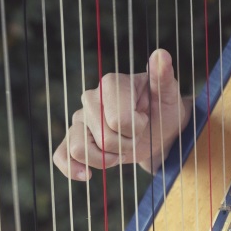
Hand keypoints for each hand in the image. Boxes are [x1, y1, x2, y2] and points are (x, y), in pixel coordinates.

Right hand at [53, 49, 191, 179]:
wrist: (157, 129)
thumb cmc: (163, 110)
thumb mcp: (169, 95)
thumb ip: (163, 77)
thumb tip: (161, 54)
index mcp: (111, 83)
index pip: (117, 120)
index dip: (135, 130)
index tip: (144, 122)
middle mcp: (91, 98)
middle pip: (102, 137)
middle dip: (125, 146)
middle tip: (136, 136)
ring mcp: (80, 119)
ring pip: (79, 148)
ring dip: (106, 159)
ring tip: (120, 151)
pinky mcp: (74, 138)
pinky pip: (61, 155)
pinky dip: (71, 169)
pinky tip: (86, 175)